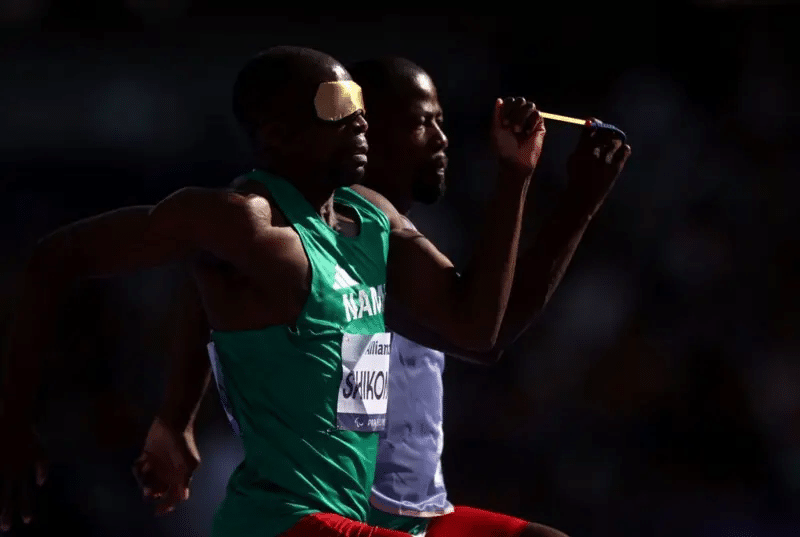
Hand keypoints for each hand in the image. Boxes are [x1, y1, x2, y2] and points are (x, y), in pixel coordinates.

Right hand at [0, 417, 46, 531]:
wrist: (14, 420)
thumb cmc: (28, 436)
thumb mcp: (41, 451)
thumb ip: (43, 467)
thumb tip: (41, 484)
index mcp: (23, 471)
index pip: (24, 494)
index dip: (25, 508)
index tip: (27, 521)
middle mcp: (10, 473)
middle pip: (8, 498)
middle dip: (7, 514)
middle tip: (6, 528)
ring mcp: (0, 468)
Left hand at [132, 417, 199, 515]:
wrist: (174, 423)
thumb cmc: (183, 444)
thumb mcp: (188, 464)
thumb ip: (183, 481)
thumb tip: (182, 498)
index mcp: (180, 475)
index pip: (174, 495)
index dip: (167, 504)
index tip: (158, 511)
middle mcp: (168, 472)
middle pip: (158, 490)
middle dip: (152, 493)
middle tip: (147, 491)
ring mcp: (158, 464)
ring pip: (147, 480)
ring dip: (143, 480)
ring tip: (144, 470)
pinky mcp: (148, 455)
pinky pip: (139, 468)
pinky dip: (138, 469)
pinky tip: (140, 462)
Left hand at [491, 97, 545, 175]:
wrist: (515, 161)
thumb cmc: (503, 148)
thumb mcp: (496, 130)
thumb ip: (497, 114)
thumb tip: (499, 99)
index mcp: (509, 116)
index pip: (510, 101)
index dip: (507, 107)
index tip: (503, 122)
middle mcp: (520, 116)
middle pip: (520, 100)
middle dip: (514, 112)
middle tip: (508, 126)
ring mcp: (530, 120)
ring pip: (530, 105)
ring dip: (521, 117)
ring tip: (517, 130)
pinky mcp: (539, 126)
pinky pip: (538, 114)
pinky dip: (531, 122)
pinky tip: (527, 133)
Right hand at [565, 119, 631, 208]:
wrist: (583, 197)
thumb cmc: (577, 178)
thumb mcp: (573, 159)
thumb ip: (582, 144)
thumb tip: (590, 129)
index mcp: (582, 149)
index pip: (590, 127)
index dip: (593, 122)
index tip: (593, 122)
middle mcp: (595, 152)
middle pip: (605, 131)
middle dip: (605, 129)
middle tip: (605, 132)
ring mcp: (607, 159)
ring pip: (616, 140)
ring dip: (614, 139)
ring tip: (611, 144)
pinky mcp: (616, 166)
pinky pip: (625, 150)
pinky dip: (623, 149)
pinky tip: (619, 152)